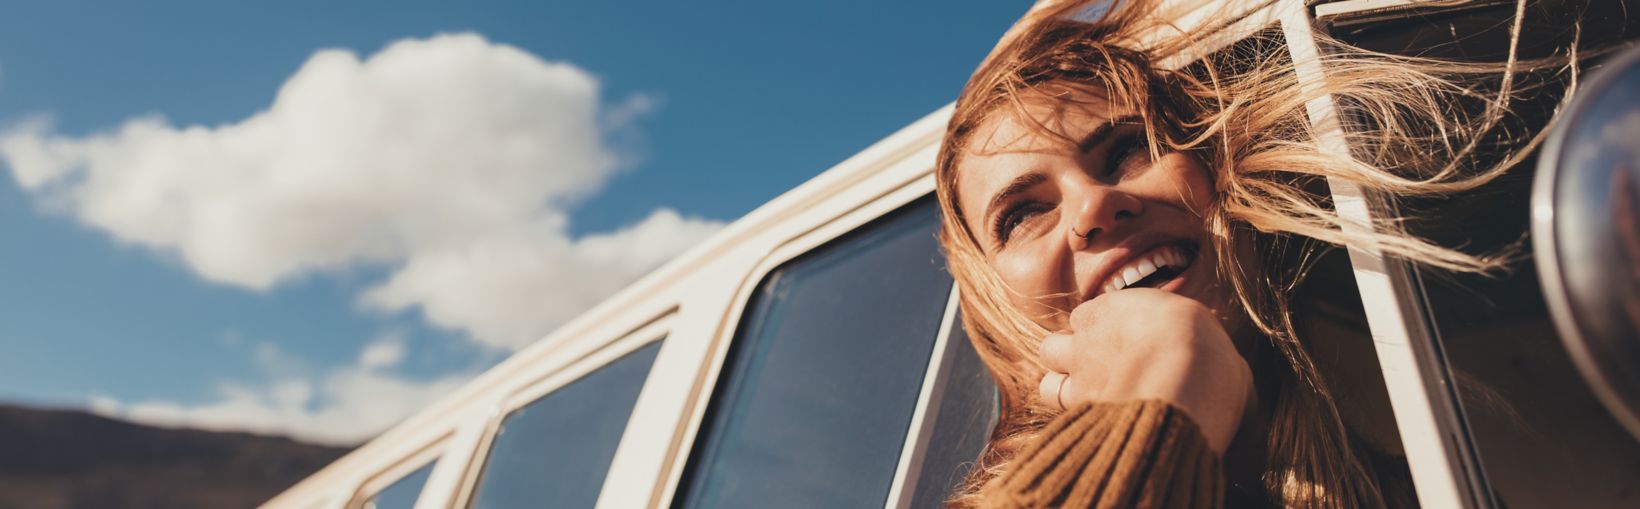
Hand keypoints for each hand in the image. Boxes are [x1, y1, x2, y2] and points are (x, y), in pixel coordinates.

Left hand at [1037, 288, 1251, 454]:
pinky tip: (1097, 427)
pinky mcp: (1082, 409)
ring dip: (1062, 394)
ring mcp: (1080, 375)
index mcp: (1115, 308)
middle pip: (1054, 348)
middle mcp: (1088, 339)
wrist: (1185, 376)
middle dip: (1068, 365)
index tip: (1120, 352)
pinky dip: (1074, 420)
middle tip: (1097, 379)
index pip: (1086, 319)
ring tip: (1092, 406)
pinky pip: (1059, 412)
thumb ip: (1190, 344)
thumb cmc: (1204, 348)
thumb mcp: (1204, 334)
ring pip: (1046, 384)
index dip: (1099, 338)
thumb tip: (1208, 364)